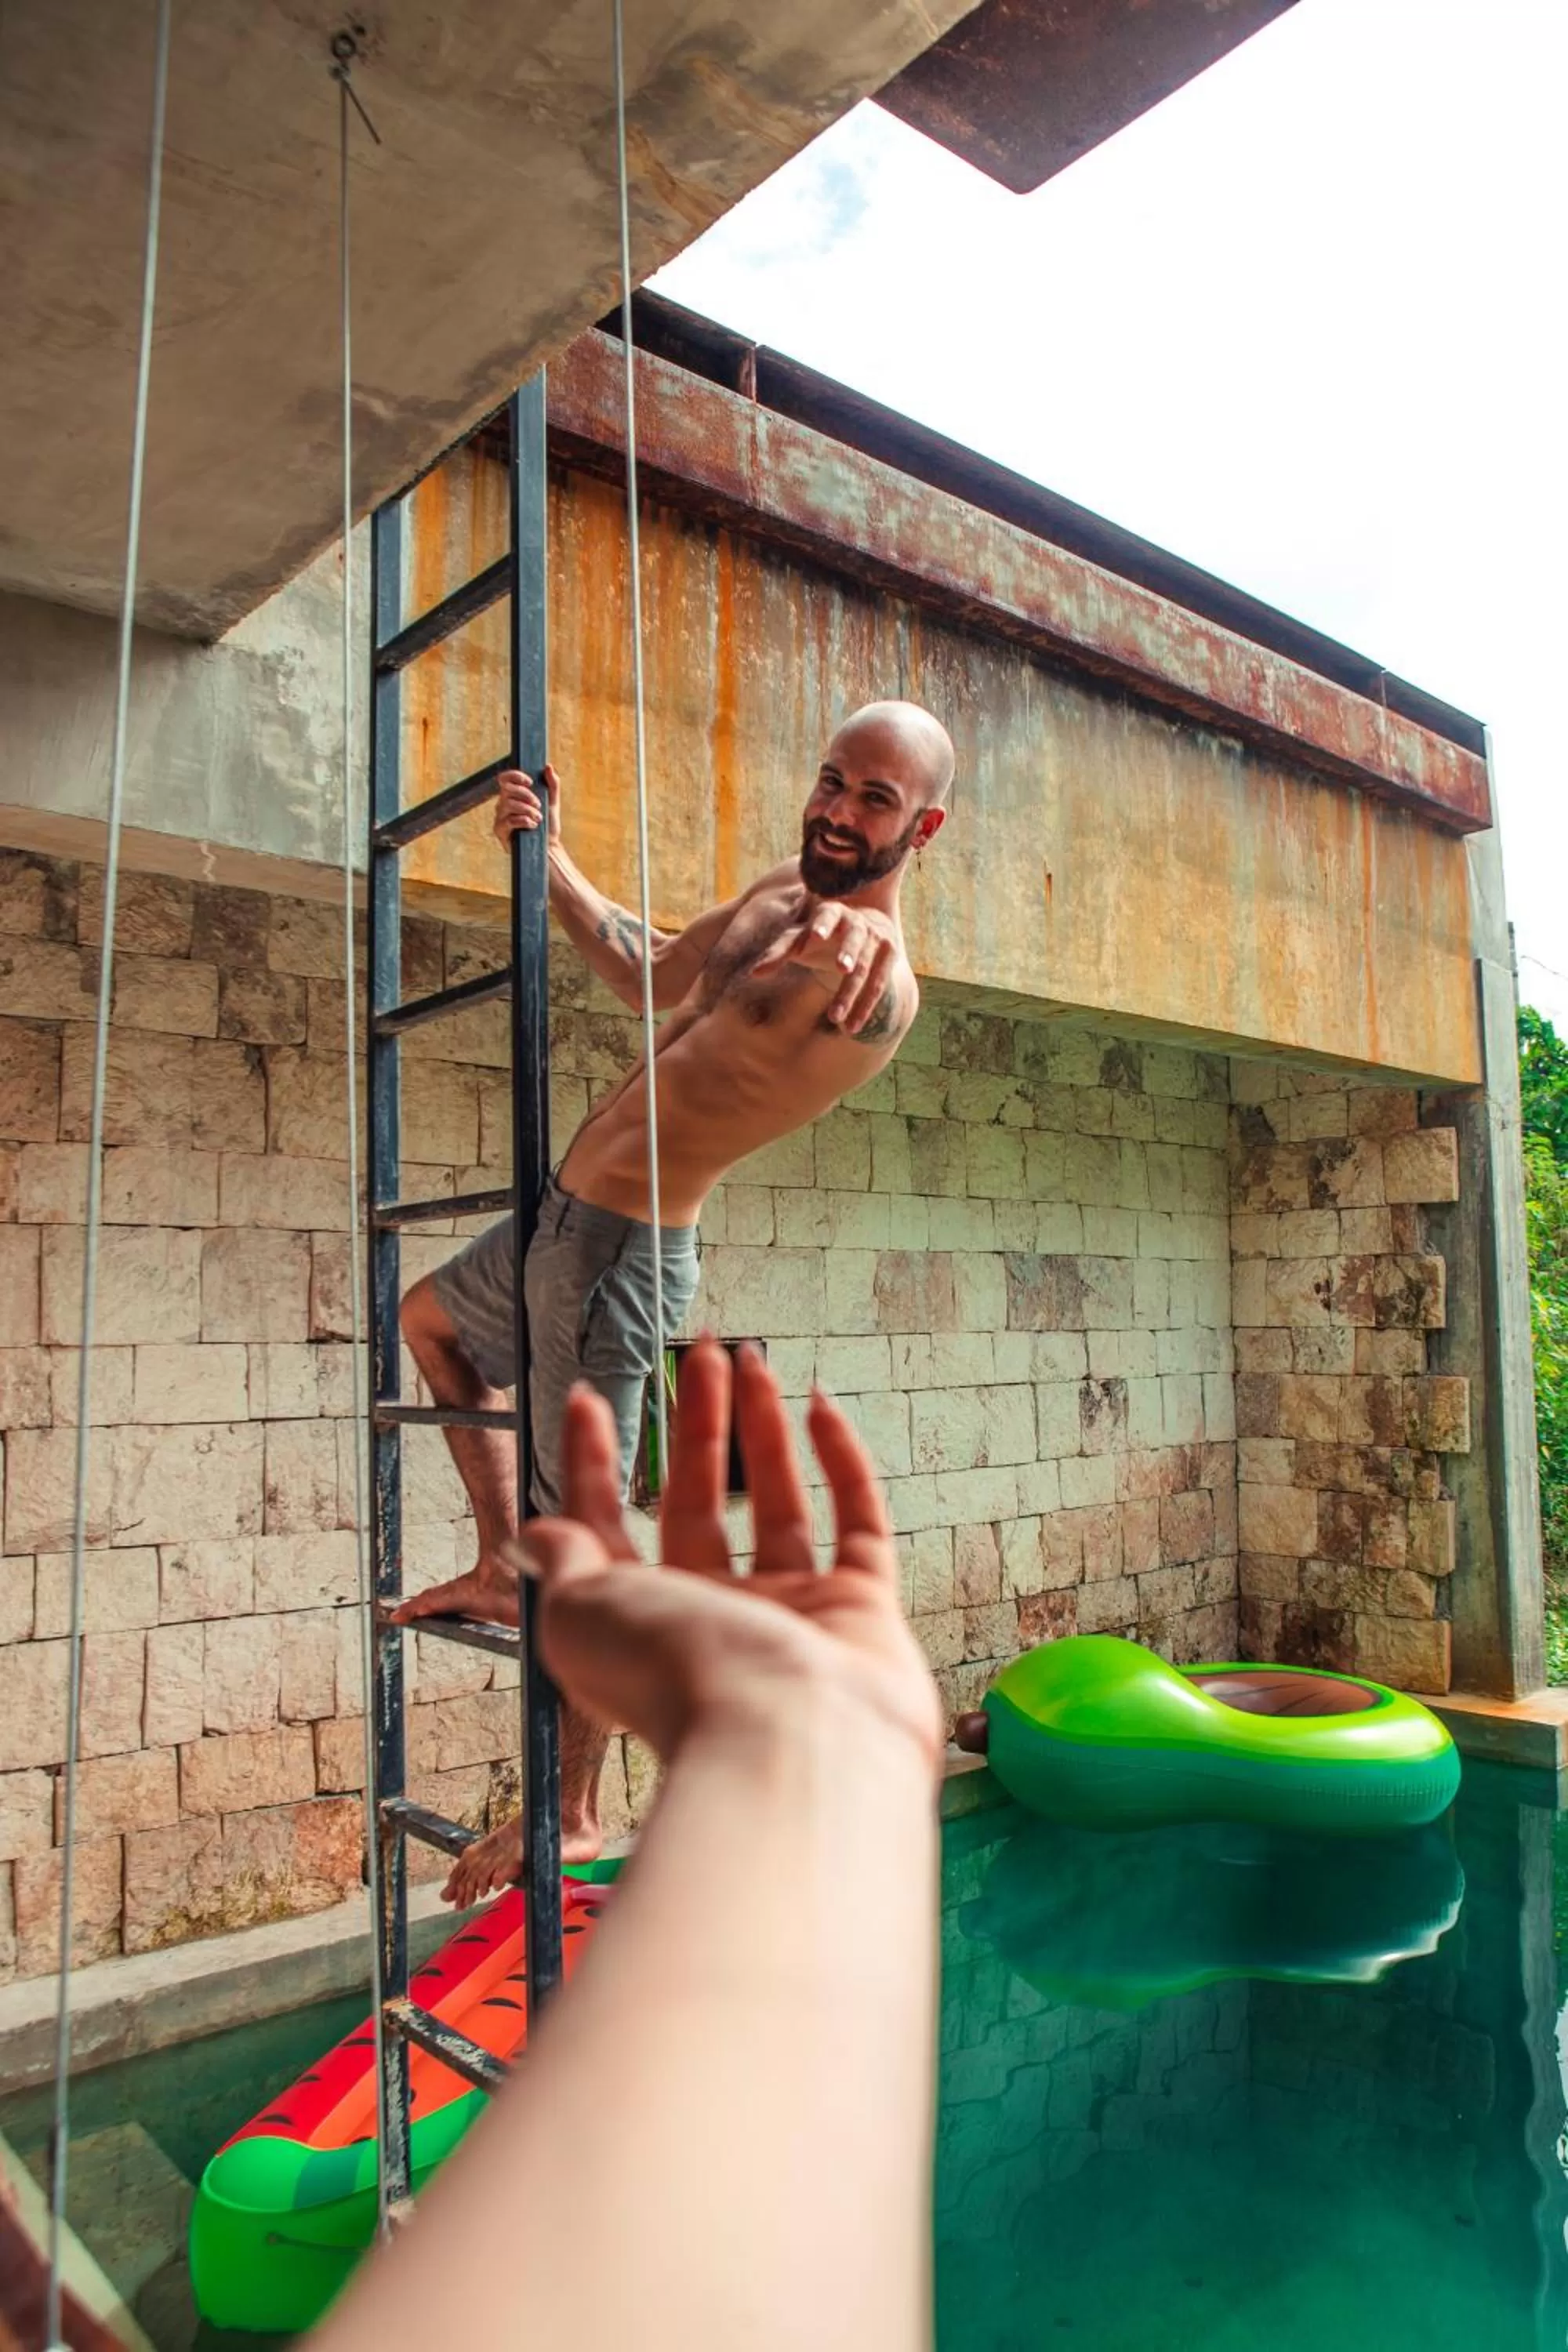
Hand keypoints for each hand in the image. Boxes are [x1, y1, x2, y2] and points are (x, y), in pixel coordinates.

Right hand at [493, 765, 560, 849]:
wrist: (548, 847)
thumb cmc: (548, 825)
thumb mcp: (553, 802)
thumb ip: (552, 784)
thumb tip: (548, 766)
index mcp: (513, 795)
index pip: (505, 778)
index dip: (515, 776)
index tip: (530, 782)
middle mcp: (503, 804)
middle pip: (507, 790)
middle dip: (526, 795)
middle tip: (539, 805)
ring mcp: (500, 817)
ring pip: (508, 804)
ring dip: (527, 810)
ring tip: (538, 818)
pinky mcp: (500, 830)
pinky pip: (508, 820)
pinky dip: (523, 821)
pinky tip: (532, 826)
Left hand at [512, 1338, 941, 1769]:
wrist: (790, 1743)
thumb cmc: (678, 1681)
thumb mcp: (582, 1611)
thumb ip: (565, 1564)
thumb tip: (533, 1534)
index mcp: (639, 1624)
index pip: (606, 1528)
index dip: (593, 1463)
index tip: (588, 1399)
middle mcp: (715, 1619)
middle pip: (697, 1502)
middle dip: (693, 1424)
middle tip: (697, 1353)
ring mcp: (794, 1613)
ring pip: (777, 1502)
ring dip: (761, 1428)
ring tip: (751, 1360)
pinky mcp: (862, 1608)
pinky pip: (857, 1519)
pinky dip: (842, 1461)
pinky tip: (821, 1406)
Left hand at [752, 902, 901, 1033]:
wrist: (864, 927)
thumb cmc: (821, 935)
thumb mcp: (800, 940)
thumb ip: (779, 953)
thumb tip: (754, 974)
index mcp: (832, 912)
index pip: (827, 915)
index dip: (822, 925)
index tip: (814, 937)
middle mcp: (857, 923)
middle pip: (854, 939)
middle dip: (848, 953)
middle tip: (843, 968)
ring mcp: (877, 940)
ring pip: (865, 969)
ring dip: (850, 994)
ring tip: (834, 1017)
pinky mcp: (889, 957)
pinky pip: (877, 986)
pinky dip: (864, 1007)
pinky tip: (850, 1027)